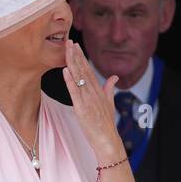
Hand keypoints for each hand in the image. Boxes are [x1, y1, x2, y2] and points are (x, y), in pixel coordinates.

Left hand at [62, 37, 121, 158]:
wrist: (108, 140)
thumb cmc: (107, 124)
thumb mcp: (110, 103)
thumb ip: (110, 88)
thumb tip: (114, 77)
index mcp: (99, 91)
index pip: (88, 70)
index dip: (81, 57)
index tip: (75, 45)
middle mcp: (94, 93)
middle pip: (83, 70)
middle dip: (75, 55)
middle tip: (69, 41)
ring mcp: (88, 101)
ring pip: (79, 78)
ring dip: (72, 63)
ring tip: (66, 50)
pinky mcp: (82, 110)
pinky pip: (75, 93)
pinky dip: (70, 81)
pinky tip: (65, 71)